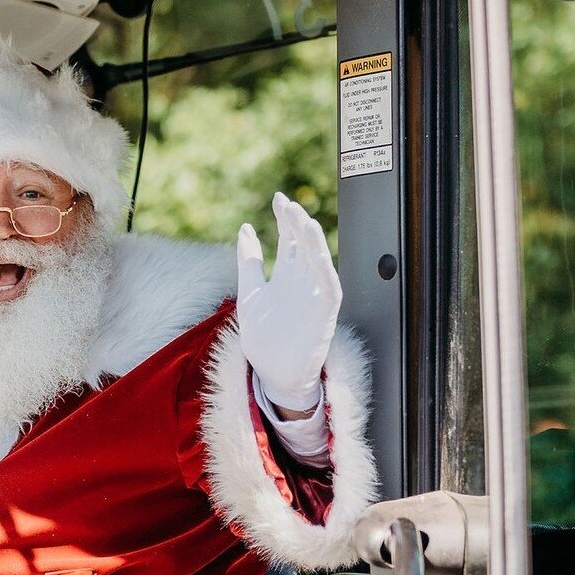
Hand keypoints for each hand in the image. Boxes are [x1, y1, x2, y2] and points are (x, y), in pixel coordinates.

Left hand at [236, 193, 341, 411]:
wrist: (272, 375)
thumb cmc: (264, 337)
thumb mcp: (249, 293)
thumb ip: (248, 262)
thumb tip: (245, 228)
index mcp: (286, 276)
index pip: (289, 240)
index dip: (285, 220)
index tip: (279, 199)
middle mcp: (302, 283)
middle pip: (303, 246)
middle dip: (297, 224)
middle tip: (288, 205)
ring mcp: (313, 298)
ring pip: (318, 262)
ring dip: (312, 242)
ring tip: (303, 222)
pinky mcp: (323, 316)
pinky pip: (329, 289)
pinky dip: (325, 271)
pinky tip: (318, 255)